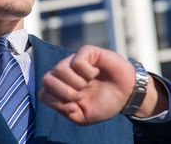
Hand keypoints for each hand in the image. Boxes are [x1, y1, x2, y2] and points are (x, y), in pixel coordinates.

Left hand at [38, 45, 167, 125]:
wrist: (127, 93)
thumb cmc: (104, 102)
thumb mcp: (84, 117)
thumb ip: (69, 113)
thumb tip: (66, 104)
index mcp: (60, 88)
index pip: (43, 93)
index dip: (57, 102)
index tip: (74, 107)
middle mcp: (64, 73)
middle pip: (46, 79)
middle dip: (64, 92)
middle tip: (80, 96)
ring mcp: (73, 61)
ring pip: (59, 69)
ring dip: (76, 83)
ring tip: (88, 85)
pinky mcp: (86, 52)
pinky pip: (77, 61)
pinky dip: (87, 72)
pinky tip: (95, 73)